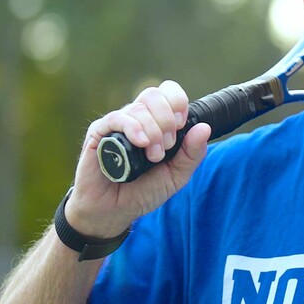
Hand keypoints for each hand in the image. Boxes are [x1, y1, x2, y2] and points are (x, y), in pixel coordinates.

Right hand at [65, 80, 210, 236]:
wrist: (114, 211)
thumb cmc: (143, 191)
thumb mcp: (176, 176)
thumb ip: (192, 153)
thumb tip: (205, 128)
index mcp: (156, 122)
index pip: (168, 92)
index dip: (178, 103)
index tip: (181, 126)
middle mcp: (137, 118)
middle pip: (155, 95)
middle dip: (167, 120)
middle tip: (166, 148)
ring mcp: (118, 124)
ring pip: (139, 107)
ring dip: (153, 132)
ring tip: (152, 157)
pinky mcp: (99, 133)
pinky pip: (118, 118)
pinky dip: (133, 128)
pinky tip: (141, 144)